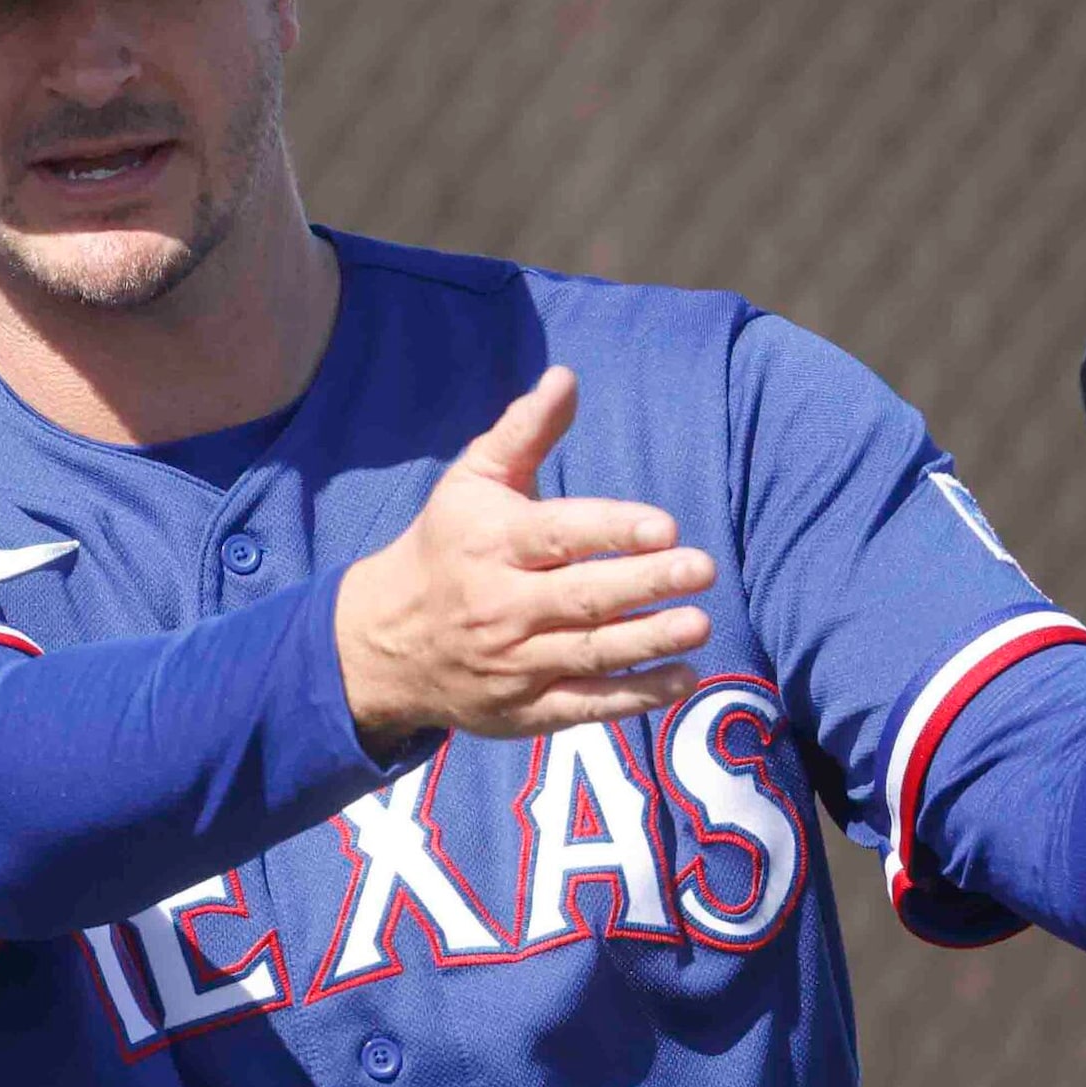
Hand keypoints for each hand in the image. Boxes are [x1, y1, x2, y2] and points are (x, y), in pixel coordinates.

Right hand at [335, 367, 719, 746]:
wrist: (383, 642)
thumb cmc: (445, 548)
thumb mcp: (471, 483)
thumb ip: (523, 432)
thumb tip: (566, 377)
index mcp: (492, 544)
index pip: (557, 536)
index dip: (610, 530)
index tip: (662, 526)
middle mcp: (501, 605)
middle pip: (582, 597)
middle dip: (645, 583)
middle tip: (702, 568)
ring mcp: (513, 662)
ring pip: (590, 652)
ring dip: (649, 639)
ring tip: (699, 623)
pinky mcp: (525, 709)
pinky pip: (586, 703)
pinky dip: (635, 696)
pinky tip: (681, 678)